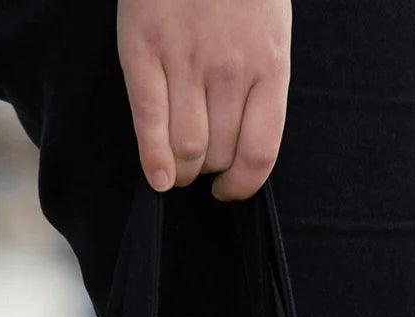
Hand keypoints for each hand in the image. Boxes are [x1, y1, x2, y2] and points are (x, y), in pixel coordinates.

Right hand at [117, 0, 290, 201]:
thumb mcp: (268, 29)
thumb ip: (261, 81)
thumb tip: (241, 141)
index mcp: (270, 66)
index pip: (259, 153)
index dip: (241, 185)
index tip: (228, 190)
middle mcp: (230, 70)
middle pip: (219, 155)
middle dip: (208, 172)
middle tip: (198, 167)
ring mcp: (186, 61)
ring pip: (187, 148)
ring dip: (182, 170)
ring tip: (177, 166)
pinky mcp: (145, 52)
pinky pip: (150, 122)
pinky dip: (154, 160)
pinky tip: (158, 178)